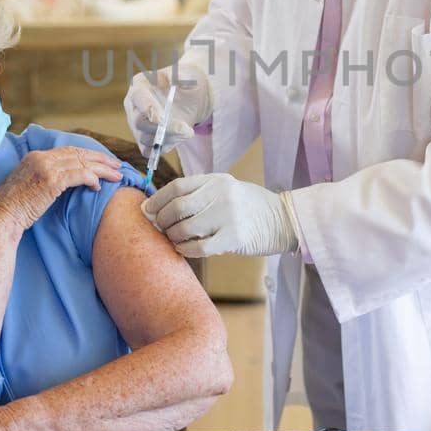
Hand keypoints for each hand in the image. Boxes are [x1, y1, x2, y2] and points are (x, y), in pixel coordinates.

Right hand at [0, 146, 126, 230]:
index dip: (88, 155)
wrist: (1, 216)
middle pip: (79, 153)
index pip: (68, 151)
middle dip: (101, 159)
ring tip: (116, 176)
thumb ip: (46, 177)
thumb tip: (65, 182)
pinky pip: (80, 175)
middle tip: (117, 165)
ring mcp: (46, 167)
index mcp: (35, 156)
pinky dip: (92, 179)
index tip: (103, 161)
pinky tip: (98, 187)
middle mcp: (41, 158)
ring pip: (82, 163)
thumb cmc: (15, 208)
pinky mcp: (51, 180)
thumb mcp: (30, 185)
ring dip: (102, 170)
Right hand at [123, 63, 212, 159]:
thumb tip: (174, 79)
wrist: (189, 97)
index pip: (138, 98)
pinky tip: (179, 137)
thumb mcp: (188, 74)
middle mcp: (134, 106)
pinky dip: (164, 147)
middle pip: (139, 123)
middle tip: (184, 128)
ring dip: (168, 138)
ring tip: (187, 130)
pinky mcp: (144, 140)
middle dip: (162, 129)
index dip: (148, 108)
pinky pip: (149, 151)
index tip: (162, 118)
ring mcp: (137, 125)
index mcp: (139, 86)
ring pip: (145, 139)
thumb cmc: (185, 82)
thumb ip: (181, 76)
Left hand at [142, 174, 298, 257]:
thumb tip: (160, 207)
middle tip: (159, 229)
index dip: (157, 200)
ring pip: (185, 228)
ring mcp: (228, 215)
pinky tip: (184, 249)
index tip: (147, 211)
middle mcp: (221, 194)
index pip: (177, 187)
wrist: (283, 220)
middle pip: (177, 208)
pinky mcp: (234, 238)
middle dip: (162, 221)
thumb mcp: (227, 190)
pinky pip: (199, 247)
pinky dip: (186, 250)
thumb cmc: (250, 207)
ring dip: (173, 237)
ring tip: (173, 240)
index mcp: (216, 180)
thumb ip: (200, 194)